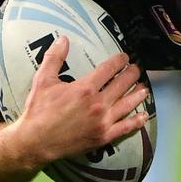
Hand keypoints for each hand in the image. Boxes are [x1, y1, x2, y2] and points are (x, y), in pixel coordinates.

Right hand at [15, 36, 148, 165]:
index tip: (124, 57)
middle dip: (132, 74)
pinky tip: (143, 116)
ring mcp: (103, 122)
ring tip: (144, 87)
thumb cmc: (39, 110)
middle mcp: (98, 104)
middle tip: (136, 68)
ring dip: (138, 94)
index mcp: (86, 88)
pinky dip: (136, 121)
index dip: (120, 61)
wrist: (36, 142)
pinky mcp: (103, 137)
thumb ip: (55, 58)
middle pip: (122, 84)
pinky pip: (125, 128)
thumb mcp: (43, 80)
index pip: (109, 69)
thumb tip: (63, 39)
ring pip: (128, 104)